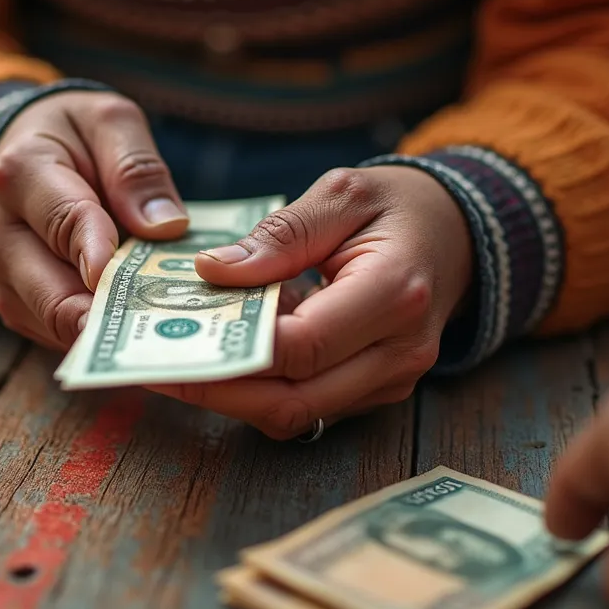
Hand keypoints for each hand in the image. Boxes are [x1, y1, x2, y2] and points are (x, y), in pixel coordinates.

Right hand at [0, 91, 187, 349]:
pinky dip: (93, 335)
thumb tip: (164, 226)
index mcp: (21, 173)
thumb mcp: (108, 123)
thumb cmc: (71, 137)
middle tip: (162, 327)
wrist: (19, 158)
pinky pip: (53, 333)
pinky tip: (133, 328)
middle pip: (52, 292)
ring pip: (53, 321)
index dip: (100, 254)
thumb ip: (136, 167)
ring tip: (157, 330)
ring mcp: (1, 274)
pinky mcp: (14, 303)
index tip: (132, 281)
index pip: (64, 221)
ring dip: (105, 330)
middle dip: (108, 314)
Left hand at [147, 166, 472, 438]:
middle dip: (215, 389)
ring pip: (293, 414)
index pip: (301, 346)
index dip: (230, 350)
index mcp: (395, 295)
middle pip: (292, 400)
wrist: (457, 234)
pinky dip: (255, 389)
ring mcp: (389, 381)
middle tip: (151, 364)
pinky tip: (213, 359)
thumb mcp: (341, 194)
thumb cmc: (397, 206)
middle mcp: (398, 353)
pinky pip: (304, 405)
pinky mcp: (371, 392)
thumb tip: (212, 272)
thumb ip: (280, 235)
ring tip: (170, 361)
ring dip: (229, 394)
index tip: (169, 333)